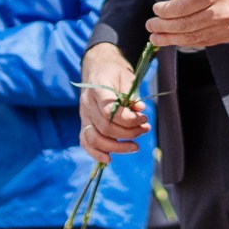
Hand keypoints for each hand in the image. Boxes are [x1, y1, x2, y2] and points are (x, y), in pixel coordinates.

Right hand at [79, 43, 145, 164]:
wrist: (98, 70)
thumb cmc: (114, 73)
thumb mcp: (126, 77)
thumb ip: (132, 94)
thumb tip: (140, 109)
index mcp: (97, 89)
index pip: (109, 110)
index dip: (128, 119)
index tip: (144, 118)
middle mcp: (87, 104)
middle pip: (105, 127)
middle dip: (128, 133)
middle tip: (145, 129)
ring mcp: (83, 116)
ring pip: (95, 138)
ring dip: (116, 147)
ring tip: (135, 147)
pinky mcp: (84, 124)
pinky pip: (85, 142)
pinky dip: (96, 153)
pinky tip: (109, 159)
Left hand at [148, 0, 228, 50]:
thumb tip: (181, 3)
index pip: (183, 6)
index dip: (166, 10)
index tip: (156, 8)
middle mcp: (221, 13)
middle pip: (184, 25)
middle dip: (163, 28)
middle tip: (150, 27)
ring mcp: (228, 28)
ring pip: (193, 38)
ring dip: (172, 39)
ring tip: (157, 39)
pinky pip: (207, 42)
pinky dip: (190, 43)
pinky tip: (180, 41)